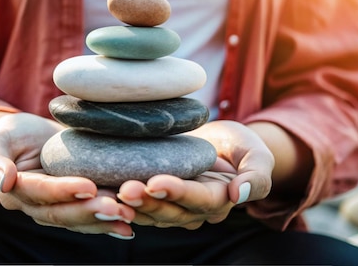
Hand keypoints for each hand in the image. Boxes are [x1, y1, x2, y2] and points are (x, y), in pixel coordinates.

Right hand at [0, 112, 135, 237]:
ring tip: (128, 216)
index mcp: (16, 190)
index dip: (63, 191)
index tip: (88, 187)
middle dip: (90, 211)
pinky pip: (91, 218)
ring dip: (104, 221)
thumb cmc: (11, 135)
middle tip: (117, 206)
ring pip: (79, 220)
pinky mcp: (75, 206)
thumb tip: (2, 181)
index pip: (40, 193)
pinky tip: (130, 225)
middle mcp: (36, 206)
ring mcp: (57, 209)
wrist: (28, 139)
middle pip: (62, 213)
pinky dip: (110, 223)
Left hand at [116, 120, 273, 228]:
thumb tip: (239, 194)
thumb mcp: (257, 154)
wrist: (219, 144)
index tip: (155, 182)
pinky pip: (136, 204)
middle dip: (146, 202)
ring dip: (129, 205)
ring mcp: (172, 207)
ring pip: (149, 212)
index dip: (177, 193)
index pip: (198, 200)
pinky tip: (100, 191)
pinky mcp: (154, 198)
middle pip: (169, 211)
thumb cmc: (239, 147)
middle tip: (125, 189)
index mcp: (218, 199)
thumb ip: (256, 174)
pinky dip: (118, 200)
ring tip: (108, 193)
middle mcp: (193, 210)